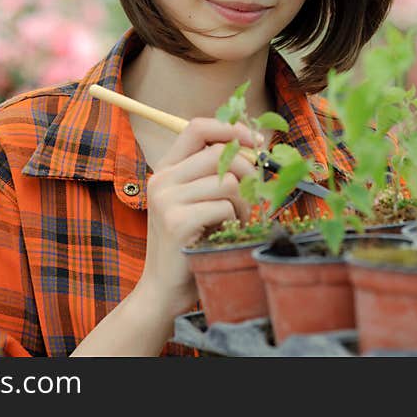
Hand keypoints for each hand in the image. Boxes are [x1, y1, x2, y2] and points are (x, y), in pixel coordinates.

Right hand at [136, 117, 259, 316]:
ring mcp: (166, 200)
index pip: (196, 128)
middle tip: (253, 195)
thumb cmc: (191, 242)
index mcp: (166, 169)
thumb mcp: (197, 201)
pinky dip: (234, 222)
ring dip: (243, 204)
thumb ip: (214, 173)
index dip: (230, 129)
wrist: (165, 289)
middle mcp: (161, 180)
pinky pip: (224, 208)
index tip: (255, 141)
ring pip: (227, 182)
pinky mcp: (177, 222)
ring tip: (236, 221)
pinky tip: (224, 234)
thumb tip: (254, 146)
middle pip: (218, 154)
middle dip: (247, 172)